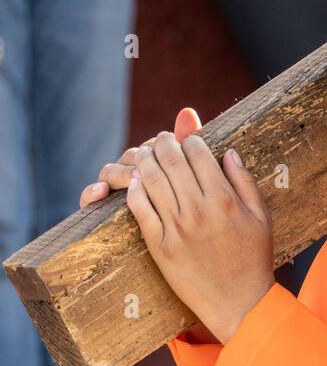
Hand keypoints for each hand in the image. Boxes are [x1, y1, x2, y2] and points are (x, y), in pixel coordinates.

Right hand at [80, 106, 202, 206]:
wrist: (190, 253)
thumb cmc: (196, 214)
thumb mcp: (199, 182)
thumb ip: (193, 147)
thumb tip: (188, 112)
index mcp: (158, 163)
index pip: (153, 145)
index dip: (159, 145)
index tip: (170, 145)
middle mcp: (135, 173)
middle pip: (129, 157)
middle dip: (138, 159)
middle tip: (148, 164)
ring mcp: (119, 192)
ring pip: (109, 173)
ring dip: (116, 173)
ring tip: (130, 178)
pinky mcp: (104, 212)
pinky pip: (89, 199)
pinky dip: (90, 193)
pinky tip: (98, 193)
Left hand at [126, 133, 273, 344]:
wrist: (239, 303)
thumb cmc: (254, 259)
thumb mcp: (261, 217)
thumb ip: (244, 181)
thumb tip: (228, 152)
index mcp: (224, 200)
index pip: (198, 153)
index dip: (190, 139)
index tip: (187, 139)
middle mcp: (198, 210)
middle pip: (171, 161)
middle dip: (164, 143)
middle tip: (161, 139)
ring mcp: (176, 229)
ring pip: (151, 181)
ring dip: (145, 161)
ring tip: (145, 154)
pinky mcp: (160, 247)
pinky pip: (140, 210)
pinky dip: (135, 190)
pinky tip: (136, 182)